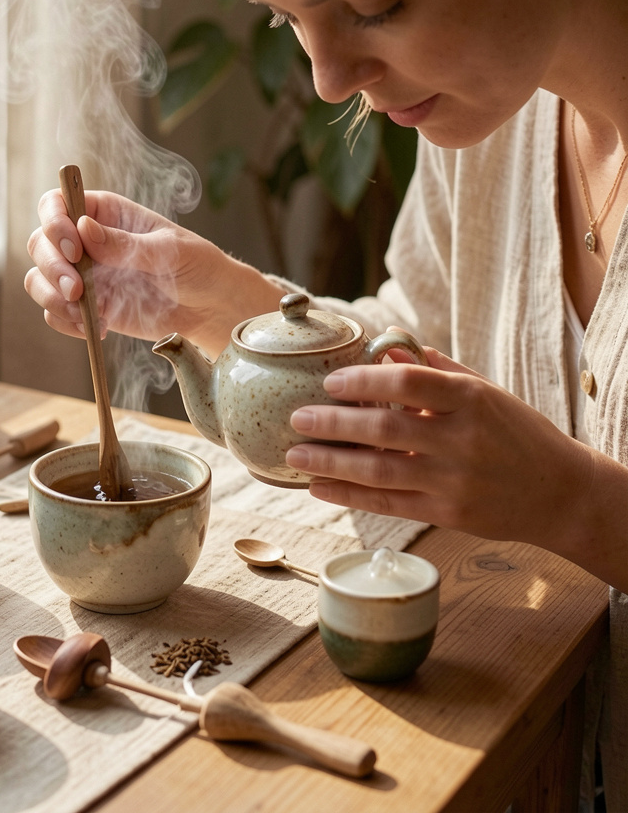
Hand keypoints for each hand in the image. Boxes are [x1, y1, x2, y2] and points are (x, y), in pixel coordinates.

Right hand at [25, 189, 279, 354]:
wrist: (208, 307)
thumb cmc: (196, 266)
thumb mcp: (168, 251)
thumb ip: (126, 244)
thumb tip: (84, 228)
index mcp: (104, 212)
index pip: (57, 203)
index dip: (54, 223)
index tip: (74, 249)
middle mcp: (86, 241)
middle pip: (39, 243)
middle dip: (51, 268)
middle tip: (77, 290)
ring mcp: (83, 274)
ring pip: (39, 279)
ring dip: (52, 298)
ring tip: (86, 314)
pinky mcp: (87, 305)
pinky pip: (56, 313)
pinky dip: (66, 322)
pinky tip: (97, 327)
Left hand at [286, 348, 623, 581]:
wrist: (561, 493)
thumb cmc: (516, 433)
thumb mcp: (486, 392)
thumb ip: (436, 369)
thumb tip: (387, 343)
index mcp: (471, 400)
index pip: (410, 382)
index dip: (365, 380)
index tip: (330, 381)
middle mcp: (462, 439)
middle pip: (386, 428)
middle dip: (335, 423)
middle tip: (297, 418)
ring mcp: (455, 480)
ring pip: (380, 471)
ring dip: (331, 463)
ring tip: (294, 456)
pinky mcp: (448, 513)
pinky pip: (388, 504)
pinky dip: (349, 496)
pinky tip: (319, 487)